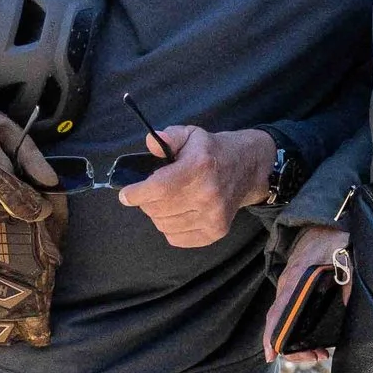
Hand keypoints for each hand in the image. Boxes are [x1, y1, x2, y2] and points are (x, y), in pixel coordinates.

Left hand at [115, 124, 277, 249]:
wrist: (247, 167)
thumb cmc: (211, 151)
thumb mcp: (190, 134)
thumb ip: (168, 137)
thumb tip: (150, 143)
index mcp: (199, 167)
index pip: (159, 188)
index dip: (136, 194)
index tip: (126, 195)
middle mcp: (208, 194)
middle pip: (158, 209)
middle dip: (146, 201)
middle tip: (151, 192)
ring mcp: (214, 216)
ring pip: (164, 225)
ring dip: (158, 214)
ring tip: (167, 201)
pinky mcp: (216, 231)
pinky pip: (177, 239)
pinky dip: (170, 228)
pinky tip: (178, 213)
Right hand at [263, 224, 351, 360]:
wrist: (325, 217)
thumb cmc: (334, 235)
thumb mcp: (345, 254)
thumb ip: (347, 278)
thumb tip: (347, 304)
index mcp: (295, 278)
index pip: (277, 311)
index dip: (271, 334)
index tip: (271, 355)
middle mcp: (287, 284)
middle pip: (278, 322)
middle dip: (292, 347)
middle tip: (318, 356)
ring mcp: (289, 284)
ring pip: (284, 318)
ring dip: (296, 339)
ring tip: (319, 352)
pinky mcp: (296, 284)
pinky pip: (290, 310)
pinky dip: (297, 327)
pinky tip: (313, 337)